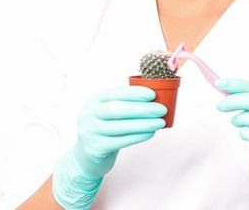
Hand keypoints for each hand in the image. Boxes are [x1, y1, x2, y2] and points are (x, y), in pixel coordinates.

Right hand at [53, 86, 166, 208]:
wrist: (87, 155)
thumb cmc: (105, 129)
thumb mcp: (108, 112)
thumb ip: (125, 104)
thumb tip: (154, 99)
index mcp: (94, 99)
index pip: (115, 93)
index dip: (134, 93)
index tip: (152, 94)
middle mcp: (88, 114)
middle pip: (117, 109)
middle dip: (142, 109)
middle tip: (161, 109)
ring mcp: (89, 131)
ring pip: (120, 126)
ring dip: (143, 124)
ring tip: (160, 122)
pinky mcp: (95, 148)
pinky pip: (120, 141)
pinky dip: (137, 137)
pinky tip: (150, 133)